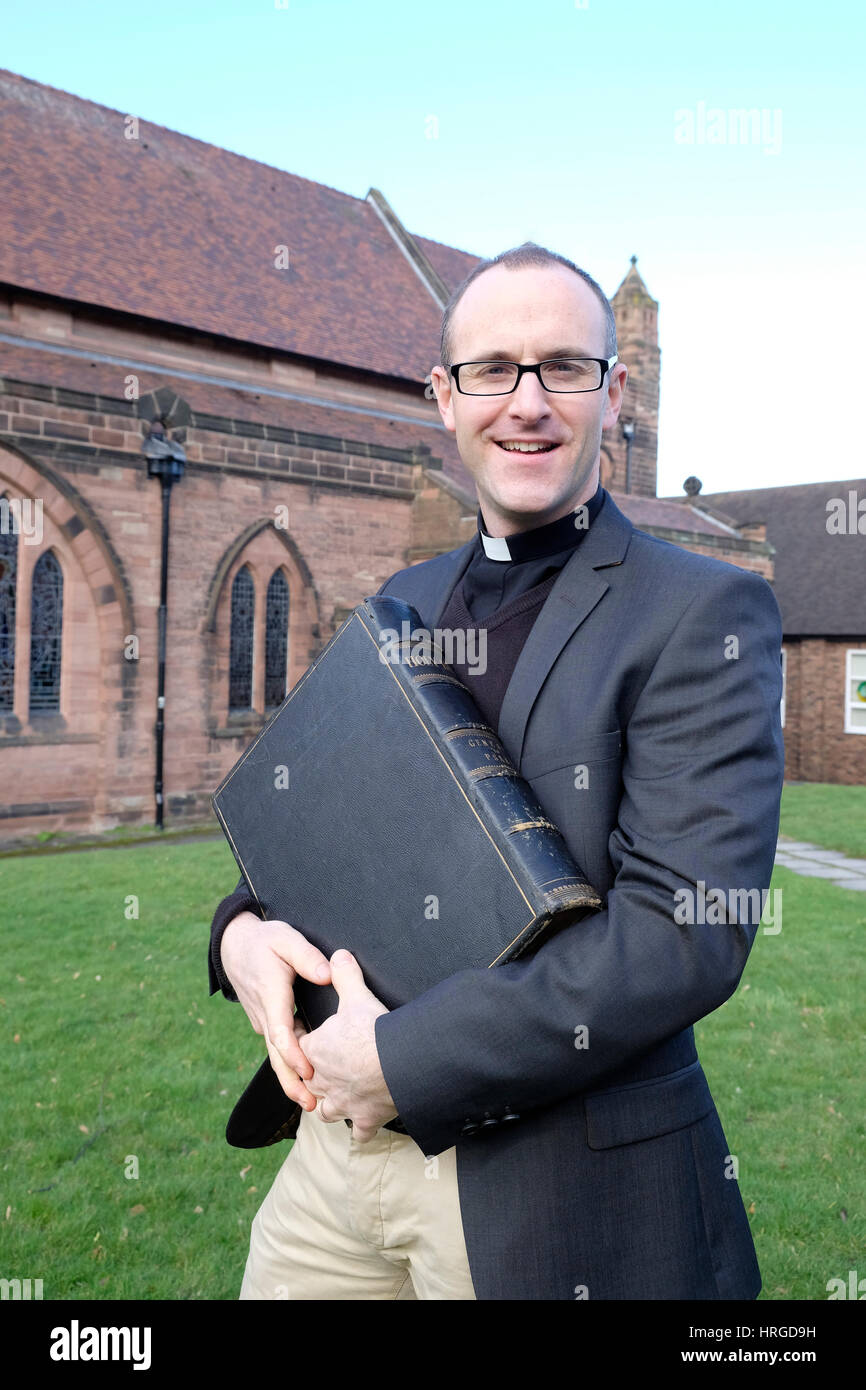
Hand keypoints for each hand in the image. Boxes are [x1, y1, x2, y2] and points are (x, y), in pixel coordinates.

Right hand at [220, 910, 331, 1112]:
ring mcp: (264, 1021)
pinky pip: (278, 1048)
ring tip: (311, 1103)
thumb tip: (326, 974)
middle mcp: (265, 1015)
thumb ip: (306, 956)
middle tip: (312, 1106)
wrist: (235, 946)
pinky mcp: (267, 1022)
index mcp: (271, 996)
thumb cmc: (264, 941)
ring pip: (276, 1055)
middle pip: (276, 1056)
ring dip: (291, 1079)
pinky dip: (290, 1065)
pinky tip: (308, 1079)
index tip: (309, 1072)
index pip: (281, 1033)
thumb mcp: (286, 938)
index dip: (294, 1055)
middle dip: (292, 1083)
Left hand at [299, 950, 397, 1142]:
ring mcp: (344, 1104)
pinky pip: (360, 1131)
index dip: (300, 1037)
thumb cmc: (373, 1031)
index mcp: (315, 1051)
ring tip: (337, 1097)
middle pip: (308, 1080)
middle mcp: (323, 1082)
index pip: (297, 1045)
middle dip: (313, 1074)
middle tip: (323, 1065)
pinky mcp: (366, 1118)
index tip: (306, 1031)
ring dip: (330, 1104)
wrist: (401, 1064)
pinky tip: (366, 1125)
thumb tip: (338, 955)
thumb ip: (344, 974)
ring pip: (326, 1109)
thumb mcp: (356, 995)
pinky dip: (362, 1128)